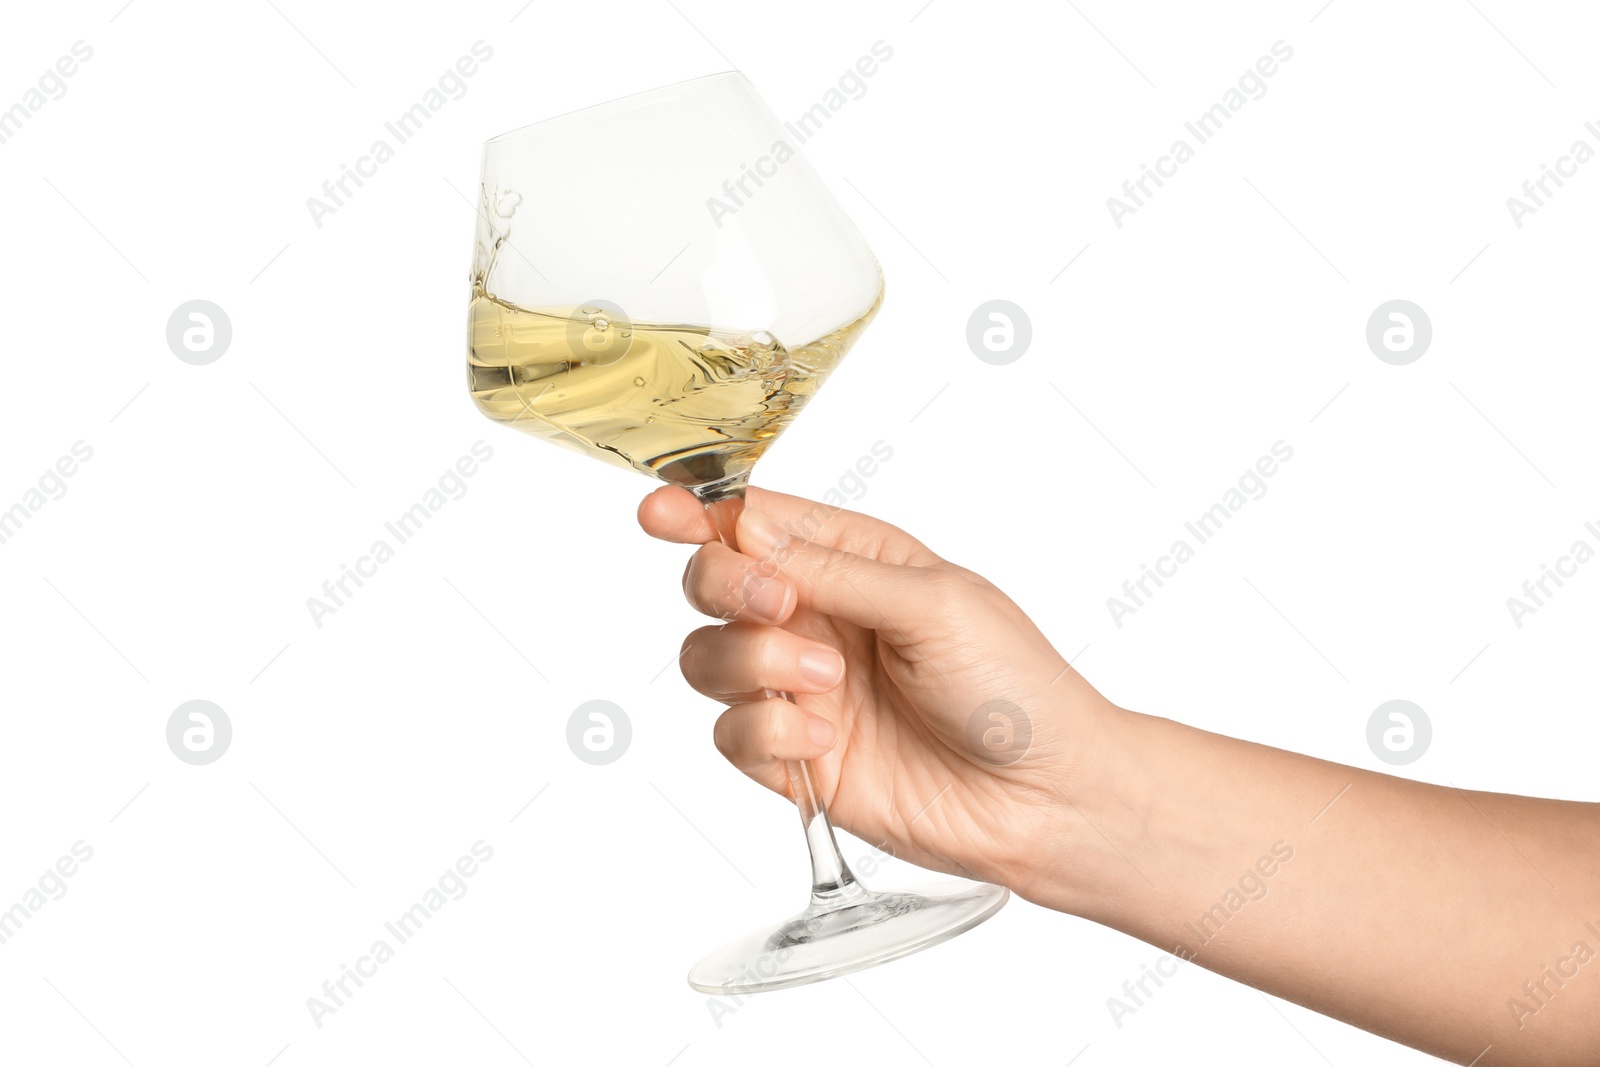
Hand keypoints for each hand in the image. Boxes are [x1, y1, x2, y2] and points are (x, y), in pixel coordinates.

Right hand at [637, 484, 1117, 891]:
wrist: (1044, 798)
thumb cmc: (1015, 688)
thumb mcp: (935, 603)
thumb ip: (833, 569)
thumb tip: (749, 528)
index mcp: (854, 562)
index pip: (755, 524)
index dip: (699, 515)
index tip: (662, 514)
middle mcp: (818, 619)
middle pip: (712, 582)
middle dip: (726, 586)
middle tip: (779, 606)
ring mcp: (801, 690)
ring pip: (707, 657)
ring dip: (752, 664)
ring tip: (825, 683)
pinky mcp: (794, 759)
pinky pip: (730, 735)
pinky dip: (766, 733)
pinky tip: (823, 739)